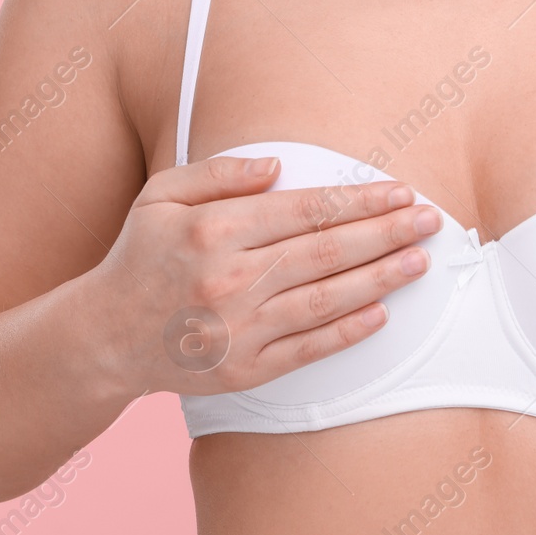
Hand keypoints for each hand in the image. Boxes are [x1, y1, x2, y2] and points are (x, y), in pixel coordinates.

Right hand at [94, 155, 442, 396]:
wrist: (105, 337)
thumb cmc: (141, 256)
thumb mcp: (161, 196)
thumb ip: (219, 173)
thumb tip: (278, 165)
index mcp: (212, 229)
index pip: (305, 209)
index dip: (360, 200)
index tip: (399, 191)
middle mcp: (228, 279)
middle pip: (325, 251)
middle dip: (386, 233)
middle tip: (430, 220)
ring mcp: (238, 329)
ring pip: (324, 299)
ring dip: (379, 279)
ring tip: (419, 261)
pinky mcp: (244, 369)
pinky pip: (308, 348)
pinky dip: (348, 332)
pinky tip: (382, 314)